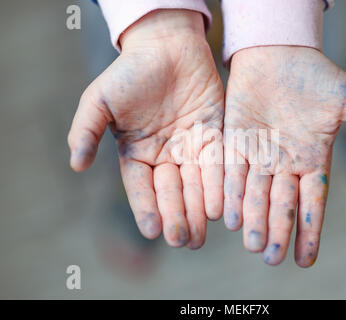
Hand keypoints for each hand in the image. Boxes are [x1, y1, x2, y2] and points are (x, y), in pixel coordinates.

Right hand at [68, 10, 223, 248]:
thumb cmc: (130, 72)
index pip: (142, 188)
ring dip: (200, 210)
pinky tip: (221, 205)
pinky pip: (217, 163)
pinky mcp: (214, 136)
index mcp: (138, 154)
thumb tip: (75, 165)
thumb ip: (86, 131)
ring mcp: (191, 148)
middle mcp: (166, 157)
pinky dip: (218, 184)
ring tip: (203, 233)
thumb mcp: (99, 100)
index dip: (147, 209)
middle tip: (184, 241)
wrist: (167, 45)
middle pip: (172, 193)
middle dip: (178, 217)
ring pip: (196, 185)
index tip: (153, 231)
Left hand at [223, 46, 345, 266]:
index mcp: (312, 160)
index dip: (310, 231)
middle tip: (271, 258)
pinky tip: (229, 216)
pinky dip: (232, 192)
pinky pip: (232, 171)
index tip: (305, 261)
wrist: (278, 54)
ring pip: (256, 193)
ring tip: (252, 244)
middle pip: (282, 204)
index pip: (313, 202)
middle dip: (278, 230)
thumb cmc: (315, 76)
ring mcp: (259, 155)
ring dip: (254, 218)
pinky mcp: (235, 141)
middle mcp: (284, 164)